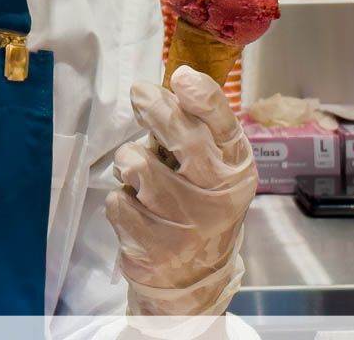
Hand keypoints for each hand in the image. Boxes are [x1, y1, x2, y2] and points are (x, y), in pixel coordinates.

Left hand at [106, 65, 255, 324]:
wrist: (193, 276)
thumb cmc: (198, 203)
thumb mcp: (213, 167)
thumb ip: (196, 129)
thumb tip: (167, 83)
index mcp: (235, 169)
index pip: (226, 128)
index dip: (204, 99)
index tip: (181, 76)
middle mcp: (219, 197)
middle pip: (186, 141)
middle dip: (157, 110)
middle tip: (140, 94)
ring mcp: (187, 225)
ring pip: (139, 167)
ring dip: (128, 161)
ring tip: (135, 171)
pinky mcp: (154, 247)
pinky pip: (118, 201)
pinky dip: (119, 198)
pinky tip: (133, 207)